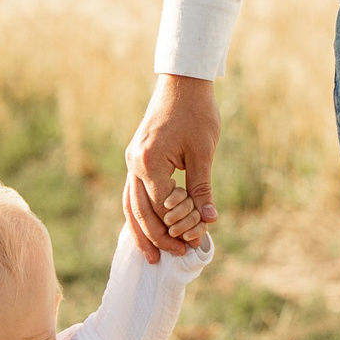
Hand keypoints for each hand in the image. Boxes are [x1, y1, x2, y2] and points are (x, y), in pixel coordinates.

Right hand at [123, 75, 220, 262]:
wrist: (182, 82)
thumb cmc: (197, 113)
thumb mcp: (203, 152)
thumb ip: (201, 188)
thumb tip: (208, 220)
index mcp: (150, 163)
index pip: (162, 207)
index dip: (179, 228)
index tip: (195, 244)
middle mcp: (134, 164)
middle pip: (141, 212)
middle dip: (158, 238)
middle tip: (177, 256)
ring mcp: (132, 161)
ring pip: (131, 206)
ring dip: (141, 232)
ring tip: (152, 256)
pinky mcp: (136, 158)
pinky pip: (133, 193)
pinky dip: (139, 214)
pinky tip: (147, 229)